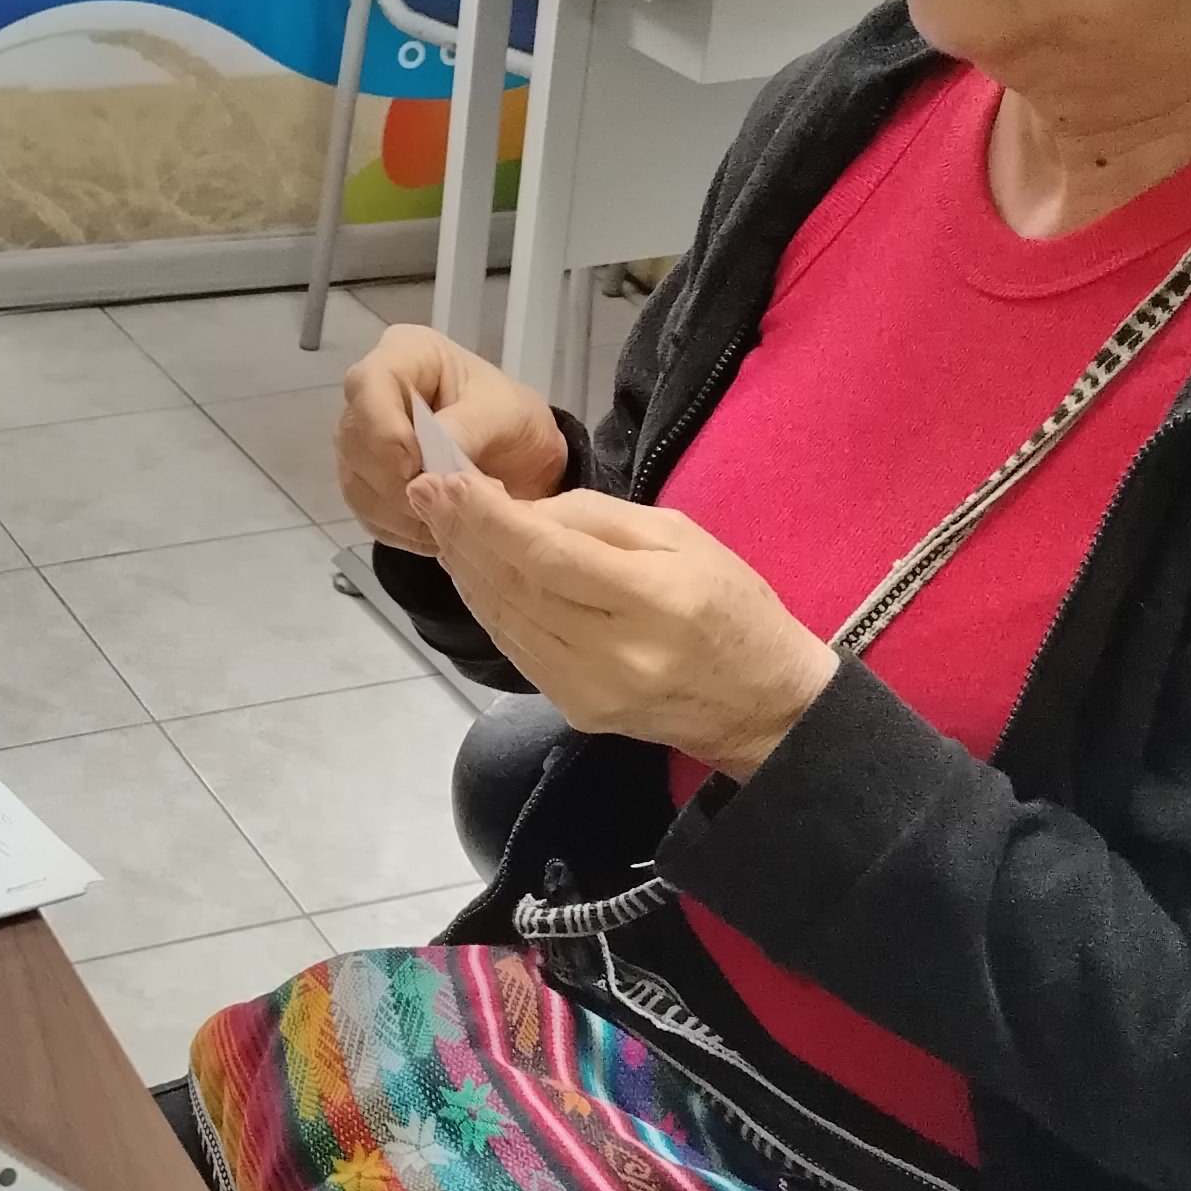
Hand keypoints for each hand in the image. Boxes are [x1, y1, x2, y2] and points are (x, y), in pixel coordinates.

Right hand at [337, 324, 572, 550]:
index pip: (367, 384)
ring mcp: (364, 442)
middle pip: (354, 440)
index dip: (381, 427)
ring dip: (401, 510)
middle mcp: (373, 396)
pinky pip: (367, 513)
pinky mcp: (366, 483)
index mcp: (405, 357)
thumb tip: (428, 458)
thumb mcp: (506, 415)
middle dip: (397, 480)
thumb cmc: (514, 420)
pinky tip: (437, 528)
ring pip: (356, 481)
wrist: (522, 459)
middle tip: (445, 501)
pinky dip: (402, 529)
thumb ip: (467, 428)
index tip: (412, 464)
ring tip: (449, 518)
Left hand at [408, 464, 838, 777]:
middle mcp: (612, 652)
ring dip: (465, 569)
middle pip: (512, 586)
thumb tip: (518, 510)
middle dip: (462, 535)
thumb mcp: (680, 536)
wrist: (763, 704)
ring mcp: (587, 689)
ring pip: (503, 619)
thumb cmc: (732, 605)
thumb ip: (595, 518)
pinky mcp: (573, 709)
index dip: (484, 517)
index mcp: (651, 599)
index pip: (544, 554)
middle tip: (427, 492)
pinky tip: (475, 572)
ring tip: (443, 524)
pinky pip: (514, 647)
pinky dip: (488, 606)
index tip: (442, 481)